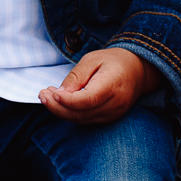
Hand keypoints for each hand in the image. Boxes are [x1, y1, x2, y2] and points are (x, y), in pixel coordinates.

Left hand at [39, 48, 157, 123]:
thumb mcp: (92, 59)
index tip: (51, 92)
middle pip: (82, 113)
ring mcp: (114, 114)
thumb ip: (76, 76)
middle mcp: (115, 103)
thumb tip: (60, 93)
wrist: (137, 70)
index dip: (67, 100)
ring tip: (47, 96)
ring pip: (81, 120)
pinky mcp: (109, 118)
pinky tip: (59, 103)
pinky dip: (70, 114)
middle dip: (58, 107)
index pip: (88, 99)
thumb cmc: (113, 61)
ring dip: (61, 111)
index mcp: (113, 84)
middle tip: (42, 94)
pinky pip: (86, 120)